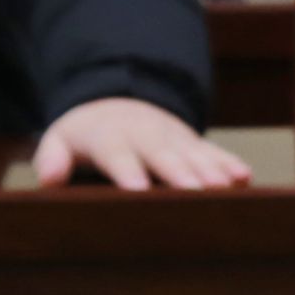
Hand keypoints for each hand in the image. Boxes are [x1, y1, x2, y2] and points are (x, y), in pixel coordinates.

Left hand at [34, 98, 252, 191]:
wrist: (119, 102)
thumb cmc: (86, 135)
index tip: (139, 190)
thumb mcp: (60, 139)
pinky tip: (244, 177)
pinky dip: (229, 163)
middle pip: (164, 154)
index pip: (118, 153)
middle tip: (194, 192)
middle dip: (180, 172)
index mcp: (109, 136)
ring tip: (224, 190)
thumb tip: (50, 178)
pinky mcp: (193, 143)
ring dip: (210, 171)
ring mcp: (174, 137)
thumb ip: (52, 157)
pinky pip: (214, 152)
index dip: (128, 170)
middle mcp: (146, 134)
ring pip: (194, 153)